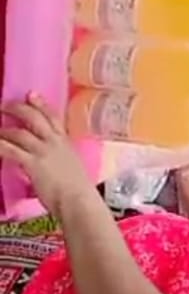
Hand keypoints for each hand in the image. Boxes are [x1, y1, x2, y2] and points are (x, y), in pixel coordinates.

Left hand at [0, 94, 93, 218]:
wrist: (77, 199)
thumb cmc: (77, 189)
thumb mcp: (72, 166)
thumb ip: (61, 159)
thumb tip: (52, 162)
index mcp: (65, 142)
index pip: (52, 116)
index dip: (41, 103)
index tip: (31, 94)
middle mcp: (54, 142)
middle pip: (34, 117)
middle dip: (18, 109)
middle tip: (5, 105)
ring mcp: (43, 151)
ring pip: (19, 132)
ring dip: (4, 130)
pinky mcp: (32, 163)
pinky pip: (11, 150)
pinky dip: (1, 145)